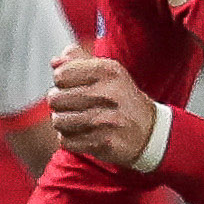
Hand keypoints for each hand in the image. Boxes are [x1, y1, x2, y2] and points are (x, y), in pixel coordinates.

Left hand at [47, 45, 156, 167]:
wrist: (149, 131)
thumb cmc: (120, 97)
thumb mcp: (106, 72)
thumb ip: (78, 60)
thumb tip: (55, 62)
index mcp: (108, 70)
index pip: (60, 75)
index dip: (62, 81)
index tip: (73, 86)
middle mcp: (108, 93)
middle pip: (55, 98)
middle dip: (60, 103)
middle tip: (73, 105)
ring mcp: (106, 120)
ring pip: (58, 120)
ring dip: (63, 122)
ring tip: (77, 119)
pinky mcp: (103, 142)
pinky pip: (66, 140)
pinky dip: (70, 139)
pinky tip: (84, 133)